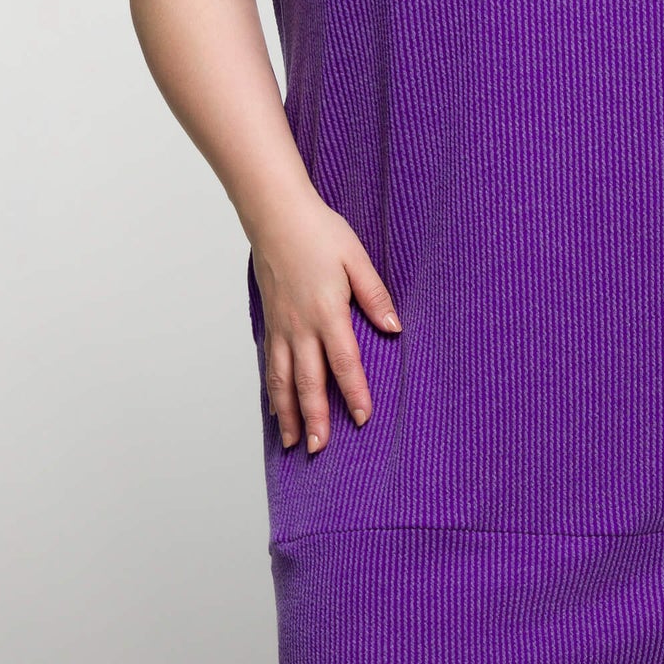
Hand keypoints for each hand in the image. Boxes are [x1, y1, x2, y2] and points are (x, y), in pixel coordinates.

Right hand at [248, 194, 401, 454]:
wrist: (275, 214)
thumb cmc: (318, 231)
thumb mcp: (356, 258)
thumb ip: (374, 296)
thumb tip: (394, 329)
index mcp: (327, 311)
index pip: (343, 362)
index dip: (354, 393)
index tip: (363, 418)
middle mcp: (300, 326)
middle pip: (308, 381)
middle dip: (315, 418)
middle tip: (320, 449)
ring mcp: (281, 326)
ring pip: (282, 379)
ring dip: (289, 414)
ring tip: (294, 442)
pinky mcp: (270, 322)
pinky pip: (270, 365)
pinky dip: (273, 391)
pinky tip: (277, 409)